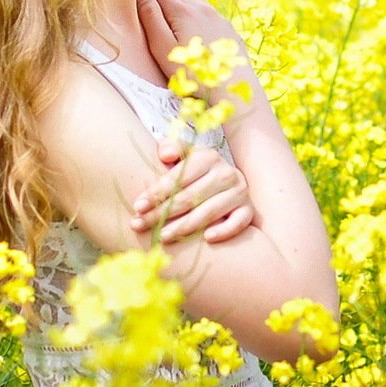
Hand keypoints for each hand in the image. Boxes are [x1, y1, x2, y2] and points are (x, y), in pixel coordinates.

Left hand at [130, 138, 256, 245]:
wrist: (225, 181)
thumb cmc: (194, 172)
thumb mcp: (184, 155)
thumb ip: (172, 147)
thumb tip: (166, 155)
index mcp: (208, 157)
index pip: (178, 178)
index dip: (156, 193)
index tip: (137, 207)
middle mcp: (226, 173)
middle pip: (189, 198)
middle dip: (161, 213)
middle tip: (140, 225)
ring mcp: (239, 192)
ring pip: (209, 212)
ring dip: (184, 227)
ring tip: (162, 236)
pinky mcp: (248, 210)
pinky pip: (238, 223)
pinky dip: (224, 231)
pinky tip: (206, 238)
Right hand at [137, 0, 261, 109]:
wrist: (232, 89)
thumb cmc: (192, 73)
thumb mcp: (163, 49)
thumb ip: (151, 19)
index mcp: (183, 10)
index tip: (136, 3)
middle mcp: (202, 7)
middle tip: (148, 11)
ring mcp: (217, 17)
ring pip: (191, 1)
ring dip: (177, 6)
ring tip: (167, 22)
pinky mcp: (227, 29)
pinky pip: (206, 14)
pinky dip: (194, 16)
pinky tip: (191, 33)